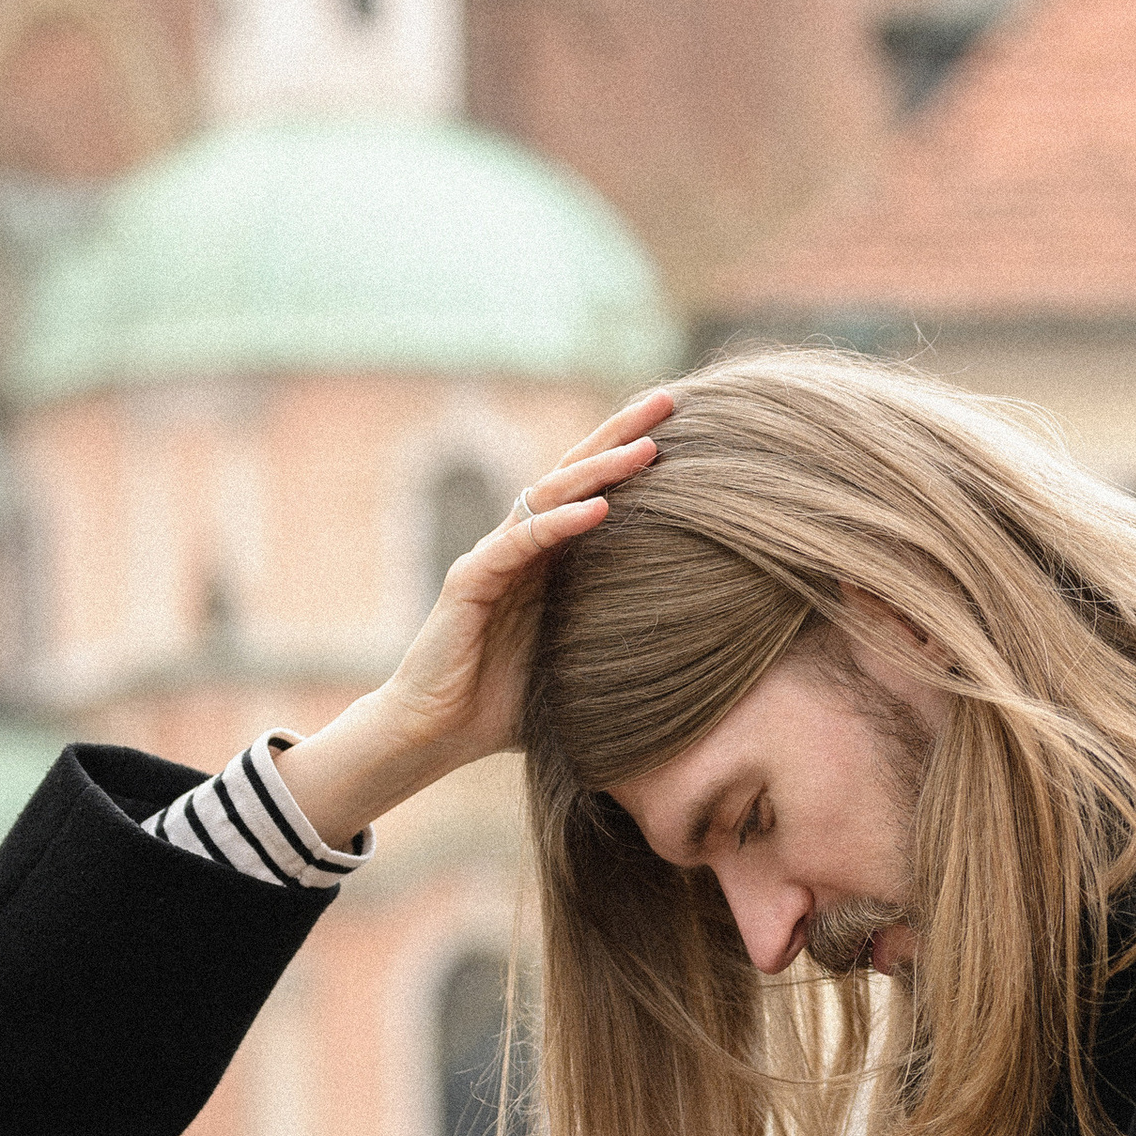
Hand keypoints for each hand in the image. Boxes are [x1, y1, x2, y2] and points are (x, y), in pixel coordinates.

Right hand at [268, 389, 674, 848]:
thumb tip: (700, 650)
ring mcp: (494, 558)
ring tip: (647, 448)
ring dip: (599, 470)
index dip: (631, 457)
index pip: (594, 492)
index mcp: (550, 561)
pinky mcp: (470, 582)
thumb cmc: (509, 706)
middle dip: (620, 435)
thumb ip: (620, 643)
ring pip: (549, 497)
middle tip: (668, 400)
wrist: (436, 735)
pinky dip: (559, 524)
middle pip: (574, 474)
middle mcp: (521, 548)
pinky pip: (519, 543)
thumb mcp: (582, 666)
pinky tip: (599, 509)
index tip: (683, 426)